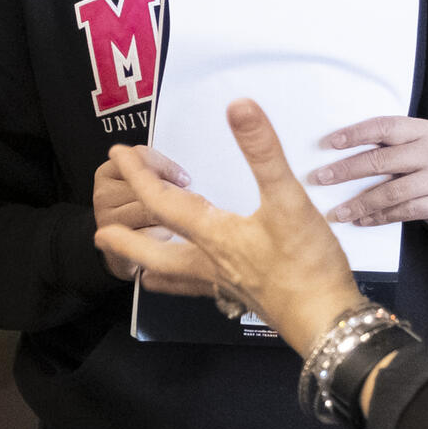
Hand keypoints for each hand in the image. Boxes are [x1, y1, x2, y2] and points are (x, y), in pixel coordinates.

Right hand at [94, 145, 208, 290]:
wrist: (125, 251)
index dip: (167, 167)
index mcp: (108, 172)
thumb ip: (158, 174)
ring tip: (166, 222)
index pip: (140, 155)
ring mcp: (107, 219)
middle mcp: (103, 194)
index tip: (183, 179)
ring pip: (149, 210)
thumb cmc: (139, 213)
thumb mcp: (145, 186)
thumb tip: (182, 179)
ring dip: (166, 218)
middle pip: (146, 185)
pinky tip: (160, 235)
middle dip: (170, 195)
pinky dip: (161, 235)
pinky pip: (149, 234)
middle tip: (180, 203)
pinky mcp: (115, 243)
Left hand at [96, 103, 363, 357]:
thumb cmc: (307, 262)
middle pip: (152, 254)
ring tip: (133, 264)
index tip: (118, 154)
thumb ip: (263, 152)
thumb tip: (239, 107)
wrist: (326, 322)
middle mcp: (209, 264)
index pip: (161, 202)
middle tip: (100, 232)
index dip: (138, 175)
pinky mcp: (243, 299)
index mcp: (213, 236)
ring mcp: (224, 286)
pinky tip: (196, 281)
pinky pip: (199, 291)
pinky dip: (184, 284)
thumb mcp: (289, 199)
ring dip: (149, 266)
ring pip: (173, 279)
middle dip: (124, 241)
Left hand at [311, 117, 427, 228]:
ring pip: (392, 191)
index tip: (330, 143)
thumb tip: (337, 151)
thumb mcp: (413, 144)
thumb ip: (387, 144)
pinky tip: (360, 220)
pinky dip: (379, 217)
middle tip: (321, 178)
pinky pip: (403, 212)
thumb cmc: (424, 162)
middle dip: (348, 170)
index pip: (385, 127)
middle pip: (383, 160)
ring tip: (337, 212)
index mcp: (422, 129)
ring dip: (360, 203)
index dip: (356, 134)